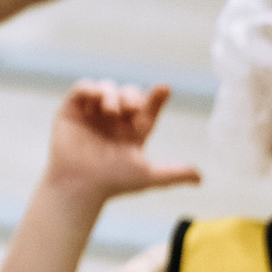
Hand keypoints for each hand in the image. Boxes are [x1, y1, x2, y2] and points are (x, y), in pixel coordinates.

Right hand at [44, 81, 199, 201]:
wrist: (80, 184)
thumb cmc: (112, 182)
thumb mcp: (148, 175)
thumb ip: (174, 173)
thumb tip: (201, 178)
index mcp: (133, 131)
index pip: (148, 107)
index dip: (158, 97)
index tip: (165, 89)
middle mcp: (114, 120)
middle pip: (129, 93)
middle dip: (132, 96)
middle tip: (129, 110)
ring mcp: (92, 113)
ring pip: (107, 87)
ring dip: (111, 94)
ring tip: (110, 111)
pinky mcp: (71, 110)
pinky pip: (82, 88)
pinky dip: (89, 88)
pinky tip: (95, 98)